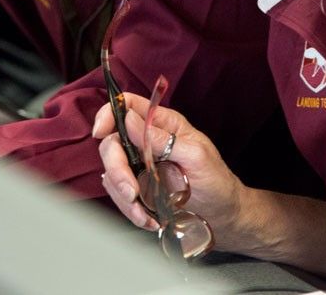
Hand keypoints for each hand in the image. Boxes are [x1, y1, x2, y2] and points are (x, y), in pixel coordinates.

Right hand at [93, 93, 248, 248]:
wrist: (224, 217)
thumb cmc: (217, 181)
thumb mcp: (196, 156)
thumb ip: (163, 138)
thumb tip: (130, 120)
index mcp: (162, 124)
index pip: (128, 106)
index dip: (109, 113)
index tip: (101, 131)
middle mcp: (147, 143)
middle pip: (113, 144)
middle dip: (116, 169)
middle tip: (131, 191)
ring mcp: (140, 167)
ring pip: (112, 173)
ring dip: (124, 197)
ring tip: (145, 214)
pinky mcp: (139, 190)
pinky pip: (120, 196)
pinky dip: (130, 210)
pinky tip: (148, 219)